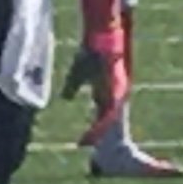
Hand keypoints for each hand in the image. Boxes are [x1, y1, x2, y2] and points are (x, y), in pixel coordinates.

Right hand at [64, 11, 129, 142]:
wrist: (100, 36)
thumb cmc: (90, 52)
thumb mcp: (77, 74)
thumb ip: (72, 88)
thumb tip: (66, 98)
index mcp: (108, 92)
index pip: (102, 116)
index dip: (93, 130)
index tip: (82, 142)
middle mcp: (114, 94)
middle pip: (108, 121)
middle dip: (97, 136)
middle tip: (85, 147)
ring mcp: (116, 91)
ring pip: (108, 118)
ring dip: (97, 132)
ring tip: (86, 142)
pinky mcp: (115, 87)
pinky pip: (108, 109)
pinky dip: (100, 121)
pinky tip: (92, 129)